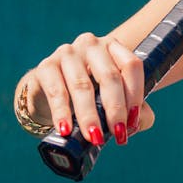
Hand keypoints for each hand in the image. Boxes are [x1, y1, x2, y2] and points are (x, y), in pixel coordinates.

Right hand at [18, 32, 154, 145]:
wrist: (50, 92)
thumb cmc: (91, 96)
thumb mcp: (115, 99)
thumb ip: (134, 110)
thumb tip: (136, 123)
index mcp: (114, 48)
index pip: (131, 65)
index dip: (135, 94)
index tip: (133, 122)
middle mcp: (91, 45)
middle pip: (110, 76)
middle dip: (115, 109)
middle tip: (118, 135)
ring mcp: (67, 53)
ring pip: (83, 85)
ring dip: (90, 115)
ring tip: (95, 137)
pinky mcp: (46, 66)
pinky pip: (57, 91)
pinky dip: (62, 112)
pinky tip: (65, 129)